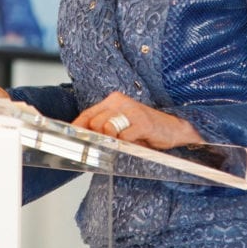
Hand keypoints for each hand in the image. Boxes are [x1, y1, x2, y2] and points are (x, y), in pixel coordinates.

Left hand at [72, 91, 202, 149]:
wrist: (175, 128)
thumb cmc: (147, 128)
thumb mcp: (123, 125)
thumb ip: (105, 129)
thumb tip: (86, 140)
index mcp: (114, 101)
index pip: (88, 114)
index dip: (78, 128)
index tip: (71, 139)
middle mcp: (121, 102)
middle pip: (95, 123)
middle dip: (97, 138)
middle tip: (105, 147)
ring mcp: (132, 111)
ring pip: (107, 129)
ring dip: (113, 141)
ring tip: (123, 143)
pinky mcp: (142, 123)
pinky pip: (124, 137)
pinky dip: (126, 145)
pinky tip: (134, 143)